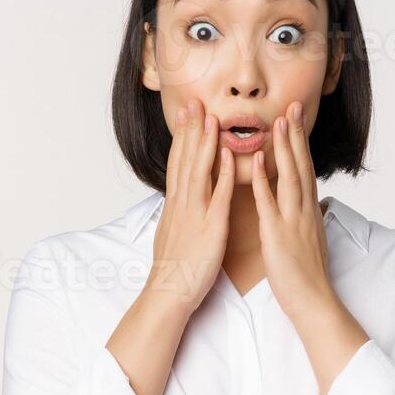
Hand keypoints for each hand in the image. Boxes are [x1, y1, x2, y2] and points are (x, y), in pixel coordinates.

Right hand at [145, 98, 235, 314]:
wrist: (169, 292)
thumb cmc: (174, 268)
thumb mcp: (172, 232)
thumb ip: (178, 212)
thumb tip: (178, 199)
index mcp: (175, 204)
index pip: (178, 162)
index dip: (182, 137)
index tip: (186, 114)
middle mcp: (182, 203)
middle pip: (185, 159)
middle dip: (190, 129)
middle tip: (194, 102)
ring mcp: (195, 214)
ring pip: (199, 170)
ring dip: (204, 142)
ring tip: (210, 117)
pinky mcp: (210, 227)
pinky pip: (217, 196)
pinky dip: (221, 174)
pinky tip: (226, 155)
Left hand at [251, 101, 337, 320]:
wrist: (313, 301)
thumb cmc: (307, 275)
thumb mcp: (308, 240)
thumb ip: (304, 219)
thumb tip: (305, 207)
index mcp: (309, 211)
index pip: (305, 170)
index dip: (300, 144)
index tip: (296, 120)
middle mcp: (304, 210)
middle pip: (300, 165)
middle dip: (295, 135)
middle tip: (292, 107)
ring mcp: (292, 220)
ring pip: (289, 176)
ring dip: (283, 147)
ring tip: (278, 121)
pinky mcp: (278, 234)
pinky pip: (270, 202)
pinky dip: (264, 178)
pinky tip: (258, 159)